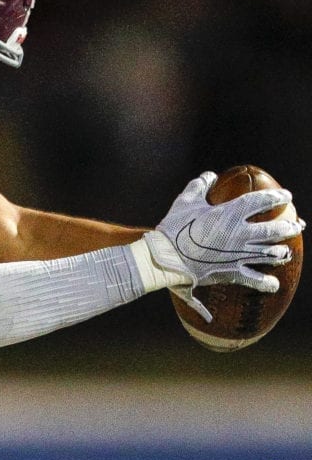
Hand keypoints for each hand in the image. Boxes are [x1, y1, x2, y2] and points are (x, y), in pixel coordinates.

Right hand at [147, 171, 302, 320]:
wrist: (164, 258)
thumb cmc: (174, 228)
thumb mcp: (185, 201)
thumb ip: (200, 185)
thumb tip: (210, 175)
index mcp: (230, 213)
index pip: (262, 201)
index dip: (278, 197)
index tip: (287, 196)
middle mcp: (240, 234)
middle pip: (276, 230)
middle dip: (290, 228)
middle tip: (296, 226)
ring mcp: (239, 255)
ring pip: (272, 254)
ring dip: (282, 253)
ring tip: (285, 252)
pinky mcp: (233, 273)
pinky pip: (257, 280)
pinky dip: (267, 283)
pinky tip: (272, 283)